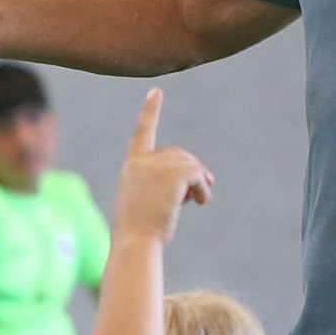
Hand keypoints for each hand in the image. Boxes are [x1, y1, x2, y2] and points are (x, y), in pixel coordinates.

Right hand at [108, 88, 214, 242]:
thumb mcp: (149, 201)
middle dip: (193, 170)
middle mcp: (142, 161)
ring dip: (199, 182)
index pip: (142, 133)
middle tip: (203, 193)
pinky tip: (201, 202)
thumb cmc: (141, 230)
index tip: (156, 92)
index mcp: (131, 166)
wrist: (136, 242)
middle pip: (178, 154)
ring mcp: (156, 165)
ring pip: (190, 164)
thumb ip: (166, 182)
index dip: (150, 112)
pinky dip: (203, 188)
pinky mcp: (173, 173)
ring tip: (199, 202)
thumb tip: (203, 176)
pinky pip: (197, 174)